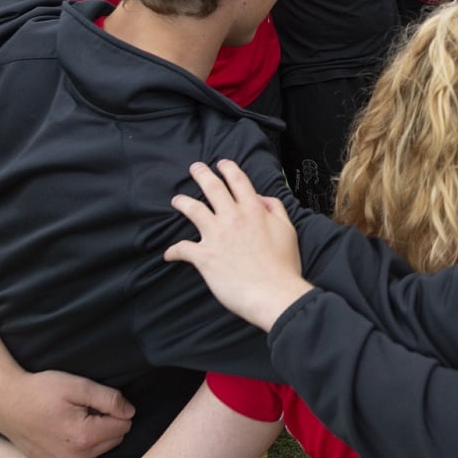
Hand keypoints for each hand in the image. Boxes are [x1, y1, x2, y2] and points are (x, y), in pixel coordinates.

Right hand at [0, 368, 134, 457]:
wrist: (5, 402)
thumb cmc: (40, 390)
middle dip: (106, 423)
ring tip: (73, 419)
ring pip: (98, 451)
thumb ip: (109, 399)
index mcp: (83, 436)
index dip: (116, 410)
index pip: (123, 426)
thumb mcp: (78, 386)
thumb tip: (130, 411)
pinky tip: (63, 432)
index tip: (97, 401)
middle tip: (84, 409)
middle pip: (114, 440)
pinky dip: (79, 446)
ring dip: (94, 435)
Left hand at [165, 160, 312, 331]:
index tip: (221, 163)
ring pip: (193, 209)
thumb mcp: (288, 230)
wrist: (273, 293)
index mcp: (254, 210)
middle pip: (212, 188)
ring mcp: (216, 236)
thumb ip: (276, 210)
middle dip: (201, 174)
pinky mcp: (204, 256)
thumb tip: (262, 199)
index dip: (228, 169)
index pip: (238, 181)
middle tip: (195, 168)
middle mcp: (233, 218)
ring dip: (182, 202)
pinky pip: (182, 248)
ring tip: (177, 200)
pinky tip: (169, 253)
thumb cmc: (283, 266)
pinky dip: (173, 250)